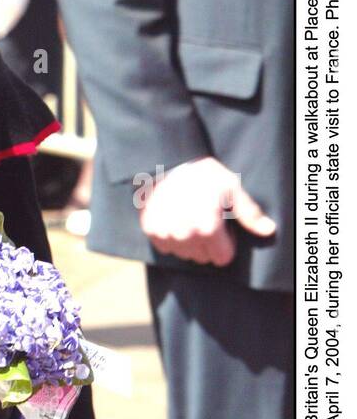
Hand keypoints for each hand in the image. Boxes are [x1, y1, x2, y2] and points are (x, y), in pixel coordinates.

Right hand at [139, 156, 275, 265]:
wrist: (166, 160)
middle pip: (203, 257)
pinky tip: (173, 218)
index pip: (222, 258)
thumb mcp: (231, 187)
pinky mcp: (150, 230)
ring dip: (188, 241)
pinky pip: (166, 247)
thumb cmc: (203, 173)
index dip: (225, 242)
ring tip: (187, 216)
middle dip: (206, 243)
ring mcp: (165, 234)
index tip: (220, 224)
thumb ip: (249, 212)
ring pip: (184, 254)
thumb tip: (268, 230)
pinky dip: (170, 237)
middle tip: (203, 217)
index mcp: (207, 228)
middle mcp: (185, 236)